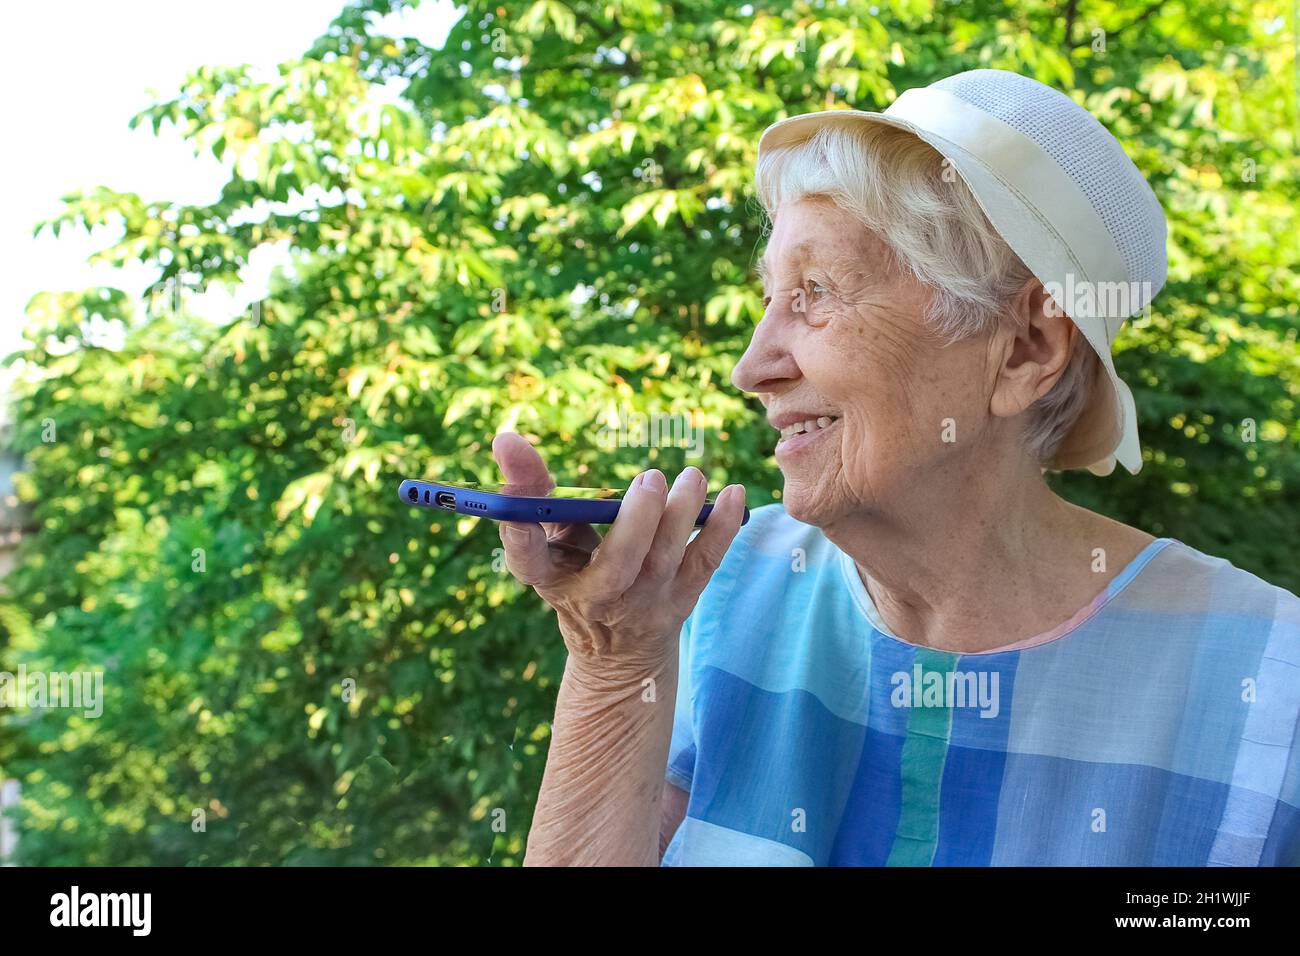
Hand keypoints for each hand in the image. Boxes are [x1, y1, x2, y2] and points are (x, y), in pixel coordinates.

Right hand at [491, 431, 746, 685]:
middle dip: (637, 522)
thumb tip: (508, 440)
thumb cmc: (579, 574)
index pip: (529, 560)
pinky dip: (723, 528)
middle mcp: (597, 596)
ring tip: (691, 476)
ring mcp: (645, 602)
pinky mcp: (682, 598)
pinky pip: (706, 562)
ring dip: (682, 515)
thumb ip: (538, 495)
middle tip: (650, 479)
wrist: (619, 650)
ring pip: (665, 560)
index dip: (520, 533)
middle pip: (617, 566)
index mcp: (552, 580)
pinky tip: (735, 493)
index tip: (516, 501)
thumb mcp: (553, 541)